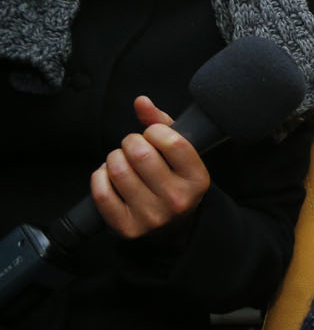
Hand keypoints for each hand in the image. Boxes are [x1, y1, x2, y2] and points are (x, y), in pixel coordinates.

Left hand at [90, 96, 210, 238]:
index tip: (153, 134)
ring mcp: (152, 217)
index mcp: (197, 180)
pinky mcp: (127, 227)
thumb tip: (141, 102)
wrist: (172, 227)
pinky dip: (100, 176)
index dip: (155, 130)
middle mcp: (177, 201)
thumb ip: (161, 123)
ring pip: (117, 170)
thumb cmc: (173, 180)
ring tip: (122, 162)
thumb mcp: (179, 154)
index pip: (173, 142)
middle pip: (140, 154)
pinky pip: (101, 191)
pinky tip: (110, 177)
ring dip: (114, 158)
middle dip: (130, 142)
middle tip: (134, 147)